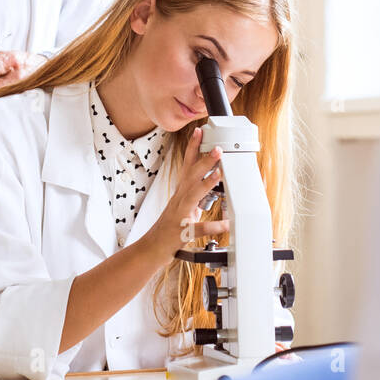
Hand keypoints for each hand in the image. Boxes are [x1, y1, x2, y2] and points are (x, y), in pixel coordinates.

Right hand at [144, 127, 229, 261]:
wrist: (153, 247)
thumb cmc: (170, 227)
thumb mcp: (185, 205)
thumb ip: (198, 193)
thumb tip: (214, 180)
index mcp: (181, 192)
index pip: (187, 165)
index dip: (193, 147)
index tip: (199, 131)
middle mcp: (180, 199)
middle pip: (191, 175)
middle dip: (204, 160)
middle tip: (218, 148)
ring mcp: (180, 214)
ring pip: (193, 195)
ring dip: (207, 182)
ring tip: (220, 172)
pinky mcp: (183, 231)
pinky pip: (200, 228)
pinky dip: (214, 225)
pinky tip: (226, 224)